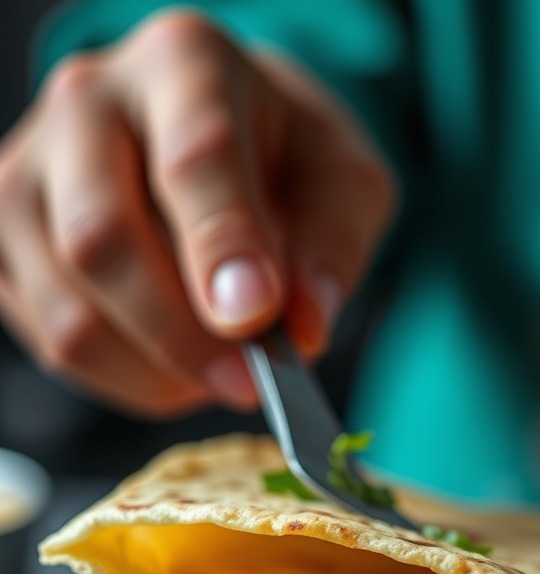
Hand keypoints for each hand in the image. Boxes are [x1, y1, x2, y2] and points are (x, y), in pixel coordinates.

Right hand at [0, 10, 394, 415]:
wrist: (225, 141)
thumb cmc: (288, 162)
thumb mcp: (345, 185)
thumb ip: (331, 247)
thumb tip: (302, 327)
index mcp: (186, 65)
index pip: (195, 158)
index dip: (223, 247)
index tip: (257, 319)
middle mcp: (88, 101)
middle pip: (102, 237)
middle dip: (183, 335)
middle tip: (251, 382)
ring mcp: (30, 168)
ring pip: (67, 305)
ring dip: (155, 370)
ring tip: (222, 375)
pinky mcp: (5, 238)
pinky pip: (48, 338)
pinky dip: (123, 378)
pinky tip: (174, 367)